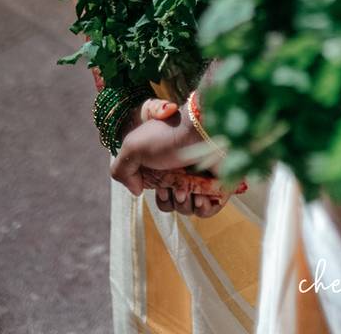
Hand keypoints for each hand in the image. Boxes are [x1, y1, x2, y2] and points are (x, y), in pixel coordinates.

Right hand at [111, 98, 229, 218]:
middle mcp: (184, 172)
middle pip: (171, 204)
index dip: (158, 196)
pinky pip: (209, 210)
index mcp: (165, 165)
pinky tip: (200, 197)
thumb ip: (121, 170)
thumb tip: (136, 191)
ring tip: (186, 189)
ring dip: (183, 204)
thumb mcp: (133, 147)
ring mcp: (203, 179)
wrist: (202, 128)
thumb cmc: (167, 136)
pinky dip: (202, 209)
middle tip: (171, 187)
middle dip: (168, 201)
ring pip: (188, 208)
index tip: (159, 187)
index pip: (159, 193)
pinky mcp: (219, 185)